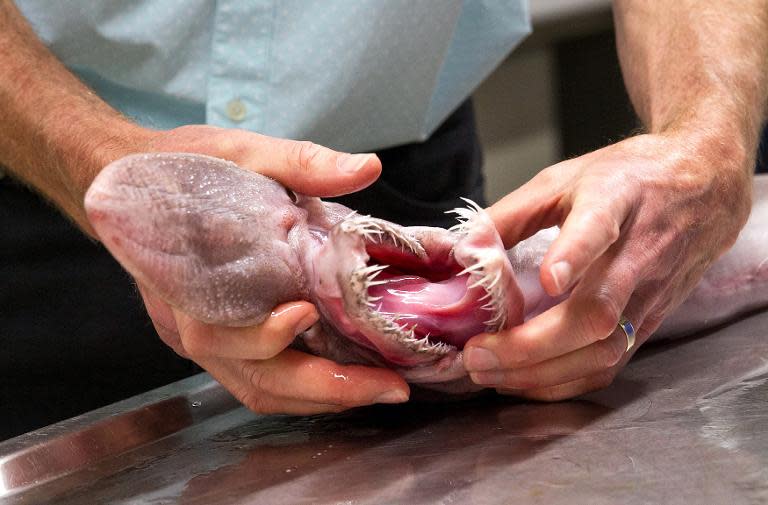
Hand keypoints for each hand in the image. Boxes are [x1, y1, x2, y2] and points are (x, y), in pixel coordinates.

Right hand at [129, 125, 409, 413]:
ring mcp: (203, 337)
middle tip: (387, 387)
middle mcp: (192, 321)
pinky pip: (259, 379)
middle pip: (252, 378)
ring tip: (377, 390)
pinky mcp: (219, 342)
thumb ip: (303, 163)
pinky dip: (303, 388)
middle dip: (323, 388)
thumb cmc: (185, 168)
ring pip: (258, 389)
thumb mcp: (244, 153)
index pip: (218, 331)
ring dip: (319, 398)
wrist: (134, 180)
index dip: (265, 335)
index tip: (307, 313)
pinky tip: (346, 379)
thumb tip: (367, 166)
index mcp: (188, 277)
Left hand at [464, 132, 751, 399]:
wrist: (704, 187)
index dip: (574, 256)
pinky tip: (524, 381)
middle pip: (595, 313)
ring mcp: (649, 294)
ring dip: (541, 372)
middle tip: (478, 354)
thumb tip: (465, 249)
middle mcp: (638, 254)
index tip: (548, 278)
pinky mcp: (651, 321)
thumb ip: (512, 213)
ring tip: (488, 373)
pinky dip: (564, 382)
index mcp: (615, 201)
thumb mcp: (563, 178)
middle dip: (531, 345)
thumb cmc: (626, 179)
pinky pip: (610, 364)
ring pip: (603, 350)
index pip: (597, 228)